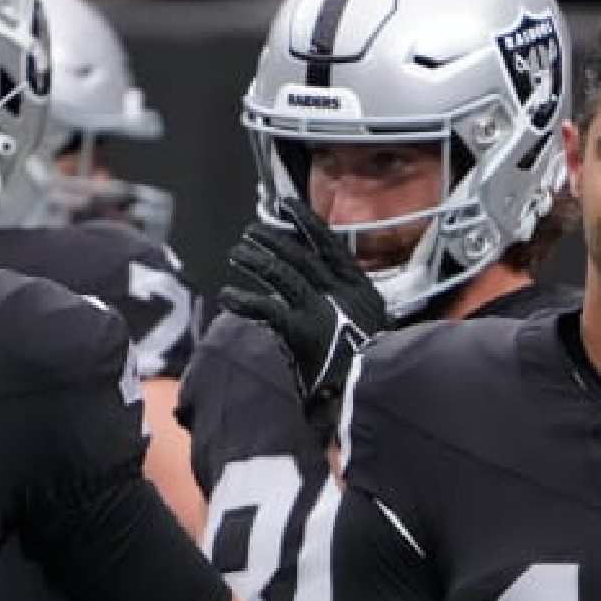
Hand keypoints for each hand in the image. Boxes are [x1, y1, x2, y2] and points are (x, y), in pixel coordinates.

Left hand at [221, 198, 385, 404]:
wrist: (373, 394)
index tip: (288, 206)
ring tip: (236, 253)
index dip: (308, 224)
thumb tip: (318, 289)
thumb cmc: (371, 368)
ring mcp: (323, 311)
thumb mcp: (370, 329)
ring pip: (284, 276)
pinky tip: (227, 295)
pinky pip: (268, 308)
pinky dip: (245, 300)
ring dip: (257, 262)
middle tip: (250, 230)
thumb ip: (346, 307)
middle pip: (302, 257)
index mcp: (362, 290)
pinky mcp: (304, 332)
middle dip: (274, 240)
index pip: (332, 247)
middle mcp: (343, 294)